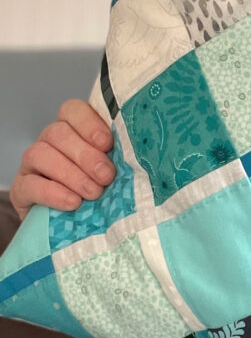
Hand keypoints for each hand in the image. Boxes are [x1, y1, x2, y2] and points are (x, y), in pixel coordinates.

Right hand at [9, 99, 115, 223]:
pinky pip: (30, 184)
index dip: (89, 123)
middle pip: (58, 133)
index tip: (107, 143)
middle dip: (86, 155)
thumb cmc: (101, 190)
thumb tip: (142, 155)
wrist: (74, 227)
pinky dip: (52, 193)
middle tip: (107, 176)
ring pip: (41, 154)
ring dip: (71, 174)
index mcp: (73, 130)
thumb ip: (120, 158)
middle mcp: (50, 141)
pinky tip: (72, 202)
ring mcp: (33, 164)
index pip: (73, 110)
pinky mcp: (21, 188)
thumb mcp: (113, 171)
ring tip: (94, 193)